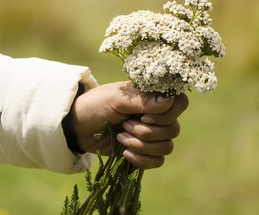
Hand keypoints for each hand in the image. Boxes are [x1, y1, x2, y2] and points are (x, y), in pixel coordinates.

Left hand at [70, 81, 188, 168]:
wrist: (79, 127)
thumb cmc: (96, 105)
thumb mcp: (116, 99)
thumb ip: (142, 100)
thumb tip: (168, 100)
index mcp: (152, 97)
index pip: (180, 103)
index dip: (167, 114)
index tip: (145, 116)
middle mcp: (156, 115)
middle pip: (174, 129)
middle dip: (148, 132)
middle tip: (126, 125)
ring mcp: (151, 134)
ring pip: (167, 147)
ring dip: (142, 145)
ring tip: (121, 138)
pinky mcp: (144, 151)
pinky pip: (158, 161)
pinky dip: (142, 159)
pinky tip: (125, 153)